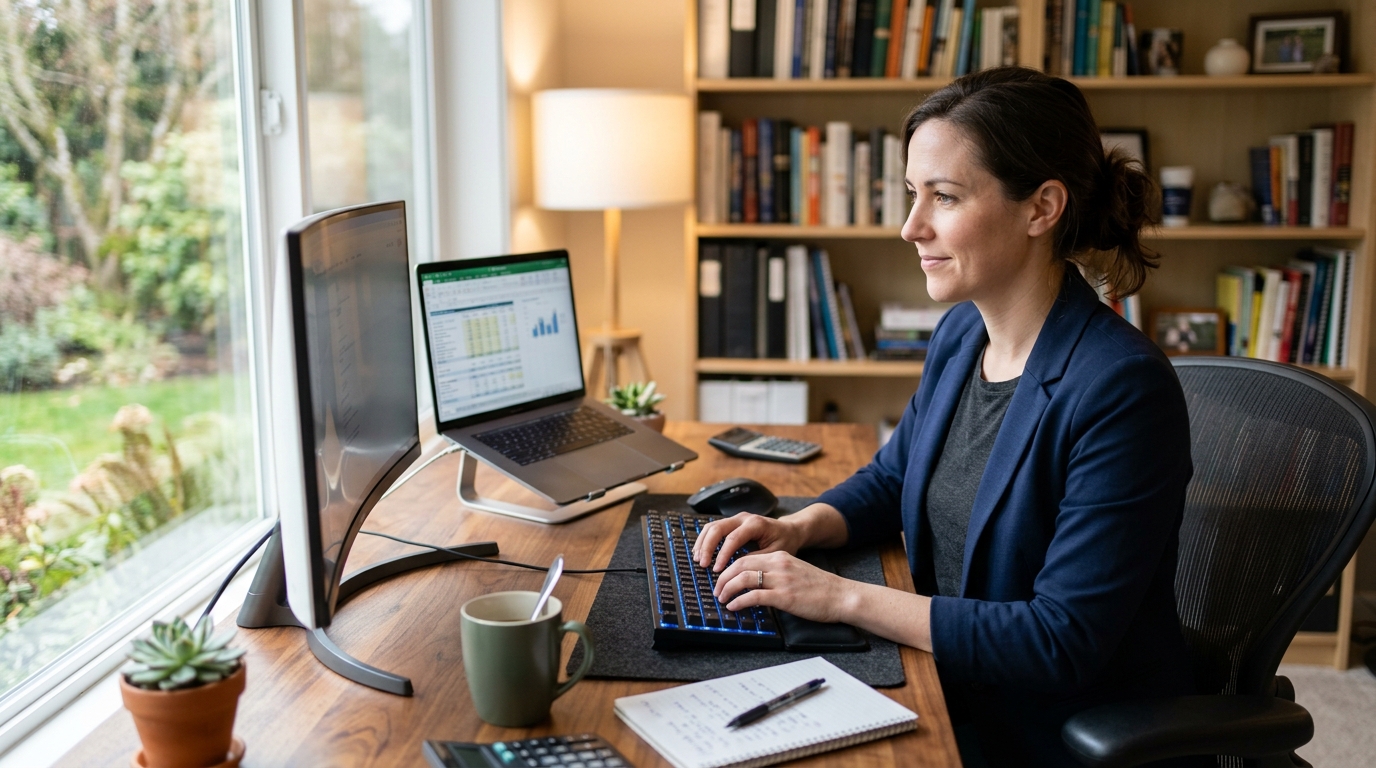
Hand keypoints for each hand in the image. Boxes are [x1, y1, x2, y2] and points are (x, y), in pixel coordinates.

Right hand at [692, 513, 805, 572]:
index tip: (717, 570)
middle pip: (717, 528)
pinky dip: (705, 540)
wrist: (789, 530)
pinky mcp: (732, 523)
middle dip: (707, 547)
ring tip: (698, 559)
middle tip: (702, 564)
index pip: (733, 538)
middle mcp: (743, 518)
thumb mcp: (774, 553)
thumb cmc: (784, 542)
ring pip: (712, 526)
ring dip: (702, 543)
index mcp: (755, 524)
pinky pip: (714, 529)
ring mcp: (736, 519)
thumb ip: (755, 559)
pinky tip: (701, 553)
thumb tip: (735, 568)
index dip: (722, 554)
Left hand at [712, 551, 854, 624]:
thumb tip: (755, 585)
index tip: (721, 579)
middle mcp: (778, 564)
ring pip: (743, 578)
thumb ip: (776, 574)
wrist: (841, 595)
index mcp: (780, 556)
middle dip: (723, 577)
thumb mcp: (795, 572)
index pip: (746, 557)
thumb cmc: (820, 588)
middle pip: (740, 565)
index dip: (729, 568)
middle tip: (717, 589)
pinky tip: (735, 607)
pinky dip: (740, 601)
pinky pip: (754, 596)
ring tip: (722, 598)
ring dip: (728, 589)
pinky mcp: (784, 596)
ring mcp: (781, 580)